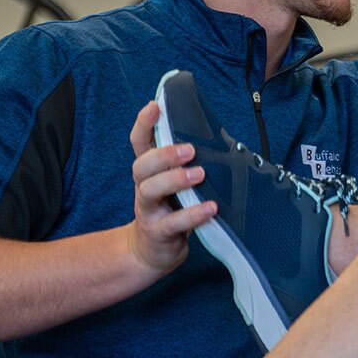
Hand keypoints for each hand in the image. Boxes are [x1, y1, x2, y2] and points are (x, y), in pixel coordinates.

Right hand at [126, 101, 216, 279]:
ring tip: (199, 174)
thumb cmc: (171, 209)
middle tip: (189, 149)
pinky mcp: (159, 232)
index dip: (144, 124)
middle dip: (164, 155)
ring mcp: (148, 211)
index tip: (155, 106)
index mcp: (149, 171)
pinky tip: (210, 208)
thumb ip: (187, 164)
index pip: (140, 143)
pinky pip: (173, 222)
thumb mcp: (175, 184)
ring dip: (175, 180)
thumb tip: (217, 137)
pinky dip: (193, 214)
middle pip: (141, 166)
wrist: (152, 251)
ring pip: (150, 190)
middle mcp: (144, 187)